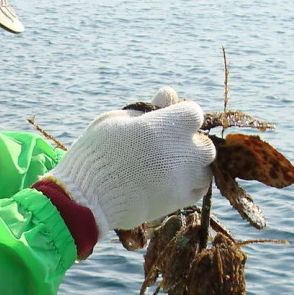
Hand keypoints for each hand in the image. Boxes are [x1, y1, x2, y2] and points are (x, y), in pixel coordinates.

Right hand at [46, 88, 214, 232]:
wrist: (88, 197)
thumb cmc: (97, 152)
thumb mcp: (117, 120)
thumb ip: (148, 108)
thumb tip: (168, 94)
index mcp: (169, 125)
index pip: (193, 113)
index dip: (180, 116)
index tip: (165, 123)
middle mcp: (183, 151)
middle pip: (204, 143)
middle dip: (189, 144)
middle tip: (166, 149)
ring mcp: (184, 178)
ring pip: (205, 168)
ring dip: (192, 166)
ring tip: (169, 168)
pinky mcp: (179, 200)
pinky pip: (199, 190)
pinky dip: (191, 184)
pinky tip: (173, 182)